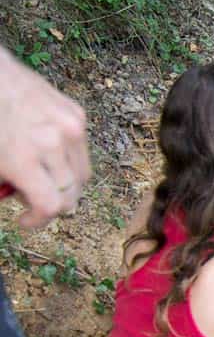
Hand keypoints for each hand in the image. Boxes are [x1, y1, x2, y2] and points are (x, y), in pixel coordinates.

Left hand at [0, 47, 89, 227]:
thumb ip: (8, 187)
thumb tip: (30, 205)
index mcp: (24, 158)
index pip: (52, 206)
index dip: (40, 220)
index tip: (26, 219)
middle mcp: (53, 144)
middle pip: (71, 195)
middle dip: (53, 202)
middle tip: (32, 195)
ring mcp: (71, 129)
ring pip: (83, 176)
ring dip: (65, 182)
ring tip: (42, 172)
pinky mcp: (79, 115)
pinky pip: (82, 151)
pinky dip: (67, 157)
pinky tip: (47, 148)